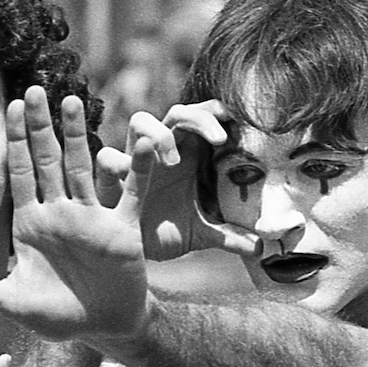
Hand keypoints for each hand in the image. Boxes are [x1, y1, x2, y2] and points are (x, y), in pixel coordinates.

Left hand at [0, 86, 153, 344]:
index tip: (11, 107)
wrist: (103, 328)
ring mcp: (92, 218)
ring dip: (78, 136)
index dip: (17, 142)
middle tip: (35, 89)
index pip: (21, 174)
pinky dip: (137, 170)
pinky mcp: (122, 230)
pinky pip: (131, 194)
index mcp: (31, 224)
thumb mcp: (11, 302)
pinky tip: (142, 144)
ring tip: (73, 101)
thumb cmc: (56, 314)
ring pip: (83, 168)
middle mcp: (60, 213)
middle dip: (40, 126)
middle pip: (48, 161)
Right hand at [96, 100, 257, 261]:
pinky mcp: (110, 179)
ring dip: (158, 134)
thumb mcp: (201, 233)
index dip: (216, 112)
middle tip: (219, 140)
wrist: (129, 254)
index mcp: (186, 154)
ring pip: (140, 122)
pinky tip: (128, 174)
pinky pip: (108, 159)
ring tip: (173, 160)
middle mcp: (160, 151)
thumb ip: (228, 235)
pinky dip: (118, 162)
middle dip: (198, 118)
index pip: (201, 118)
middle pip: (177, 112)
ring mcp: (134, 160)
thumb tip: (259, 248)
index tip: (237, 120)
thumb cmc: (165, 231)